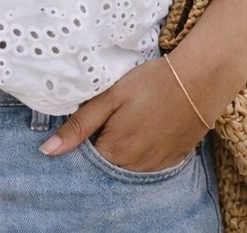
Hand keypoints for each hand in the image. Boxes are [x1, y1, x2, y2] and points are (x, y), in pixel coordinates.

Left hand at [38, 56, 208, 170]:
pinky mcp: (173, 159)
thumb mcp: (110, 97)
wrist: (198, 81)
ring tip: (131, 115)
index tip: (90, 115)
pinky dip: (142, 147)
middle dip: (102, 141)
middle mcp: (134, 166)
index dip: (84, 135)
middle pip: (106, 160)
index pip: (86, 155)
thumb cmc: (150, 83)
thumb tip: (47, 150)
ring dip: (123, 145)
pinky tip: (147, 124)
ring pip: (127, 162)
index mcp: (114, 151)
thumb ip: (79, 125)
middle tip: (112, 112)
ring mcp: (155, 165)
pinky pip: (148, 162)